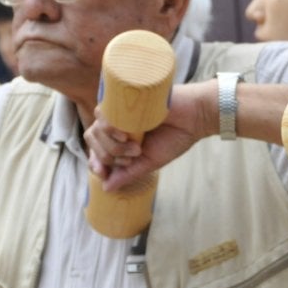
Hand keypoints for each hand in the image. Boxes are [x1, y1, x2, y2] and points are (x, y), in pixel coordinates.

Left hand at [85, 81, 212, 190]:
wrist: (195, 117)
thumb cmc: (175, 137)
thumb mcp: (150, 162)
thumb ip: (128, 174)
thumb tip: (106, 188)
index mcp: (121, 137)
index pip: (95, 148)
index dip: (94, 161)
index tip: (102, 172)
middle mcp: (118, 122)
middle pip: (92, 139)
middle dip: (108, 155)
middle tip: (134, 156)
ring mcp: (121, 110)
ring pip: (96, 129)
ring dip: (112, 145)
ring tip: (137, 148)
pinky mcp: (127, 99)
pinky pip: (104, 113)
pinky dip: (109, 127)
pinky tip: (125, 135)